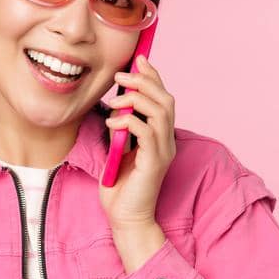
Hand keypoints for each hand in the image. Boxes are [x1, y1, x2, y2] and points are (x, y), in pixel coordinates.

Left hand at [98, 55, 176, 231]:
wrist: (125, 218)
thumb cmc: (120, 186)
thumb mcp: (118, 148)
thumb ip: (120, 127)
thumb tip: (113, 102)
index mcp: (160, 136)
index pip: (163, 98)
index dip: (153, 77)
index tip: (138, 60)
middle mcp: (167, 141)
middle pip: (166, 100)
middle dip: (144, 82)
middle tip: (121, 76)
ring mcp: (163, 152)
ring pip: (161, 112)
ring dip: (136, 99)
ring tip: (114, 100)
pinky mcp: (155, 163)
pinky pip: (147, 133)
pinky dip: (129, 121)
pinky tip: (112, 122)